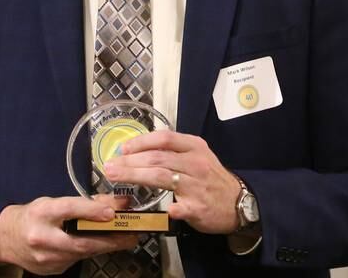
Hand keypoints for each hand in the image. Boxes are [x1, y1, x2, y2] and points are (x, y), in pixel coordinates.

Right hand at [0, 196, 138, 274]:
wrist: (7, 239)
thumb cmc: (33, 216)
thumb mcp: (53, 202)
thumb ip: (82, 203)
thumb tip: (113, 203)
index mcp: (41, 213)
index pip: (68, 209)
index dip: (92, 210)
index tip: (112, 212)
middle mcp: (42, 237)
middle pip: (80, 241)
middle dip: (110, 239)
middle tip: (131, 235)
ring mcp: (46, 258)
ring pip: (82, 254)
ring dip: (104, 246)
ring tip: (123, 239)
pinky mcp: (51, 270)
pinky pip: (75, 260)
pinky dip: (89, 252)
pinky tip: (99, 245)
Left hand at [104, 131, 241, 233]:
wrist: (239, 202)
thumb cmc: (210, 178)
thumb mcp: (197, 155)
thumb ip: (172, 151)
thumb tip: (138, 149)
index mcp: (193, 147)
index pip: (164, 138)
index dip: (141, 142)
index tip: (122, 149)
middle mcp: (195, 163)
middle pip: (157, 158)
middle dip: (129, 162)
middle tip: (109, 166)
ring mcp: (197, 186)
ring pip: (161, 177)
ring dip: (135, 176)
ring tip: (116, 177)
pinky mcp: (198, 208)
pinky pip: (182, 207)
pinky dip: (172, 209)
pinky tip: (163, 209)